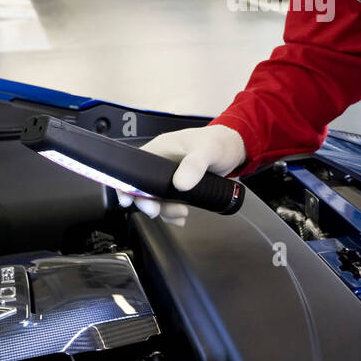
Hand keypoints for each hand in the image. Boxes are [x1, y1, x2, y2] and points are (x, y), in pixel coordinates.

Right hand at [115, 124, 246, 226]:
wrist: (233, 151)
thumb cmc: (217, 142)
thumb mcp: (206, 151)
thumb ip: (194, 165)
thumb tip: (180, 184)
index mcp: (158, 150)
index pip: (133, 168)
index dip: (127, 184)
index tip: (128, 199)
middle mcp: (159, 165)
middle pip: (141, 188)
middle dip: (146, 202)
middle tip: (155, 211)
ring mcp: (168, 178)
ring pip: (155, 200)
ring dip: (164, 211)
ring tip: (180, 213)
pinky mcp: (178, 189)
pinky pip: (168, 204)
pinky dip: (172, 214)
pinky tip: (181, 217)